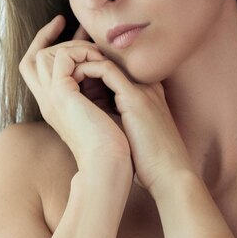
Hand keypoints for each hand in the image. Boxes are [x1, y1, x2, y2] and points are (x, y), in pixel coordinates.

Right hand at [19, 15, 133, 177]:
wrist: (112, 163)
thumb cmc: (114, 143)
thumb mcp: (103, 109)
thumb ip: (99, 90)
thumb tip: (110, 69)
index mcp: (57, 106)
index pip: (42, 70)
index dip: (52, 47)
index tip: (73, 31)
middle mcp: (48, 101)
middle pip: (33, 59)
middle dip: (55, 38)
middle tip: (83, 28)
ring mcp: (51, 98)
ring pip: (43, 55)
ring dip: (72, 46)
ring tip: (97, 51)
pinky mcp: (61, 95)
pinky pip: (61, 58)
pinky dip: (80, 53)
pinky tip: (100, 61)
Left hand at [71, 54, 197, 196]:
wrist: (172, 176)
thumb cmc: (153, 163)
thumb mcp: (136, 136)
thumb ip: (123, 123)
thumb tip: (100, 127)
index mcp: (150, 95)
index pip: (117, 73)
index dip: (93, 76)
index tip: (74, 87)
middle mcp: (149, 86)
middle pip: (112, 63)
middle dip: (86, 66)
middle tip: (65, 77)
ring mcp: (144, 89)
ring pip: (107, 61)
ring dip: (82, 64)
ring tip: (65, 77)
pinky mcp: (136, 97)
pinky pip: (105, 70)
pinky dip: (85, 71)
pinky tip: (71, 83)